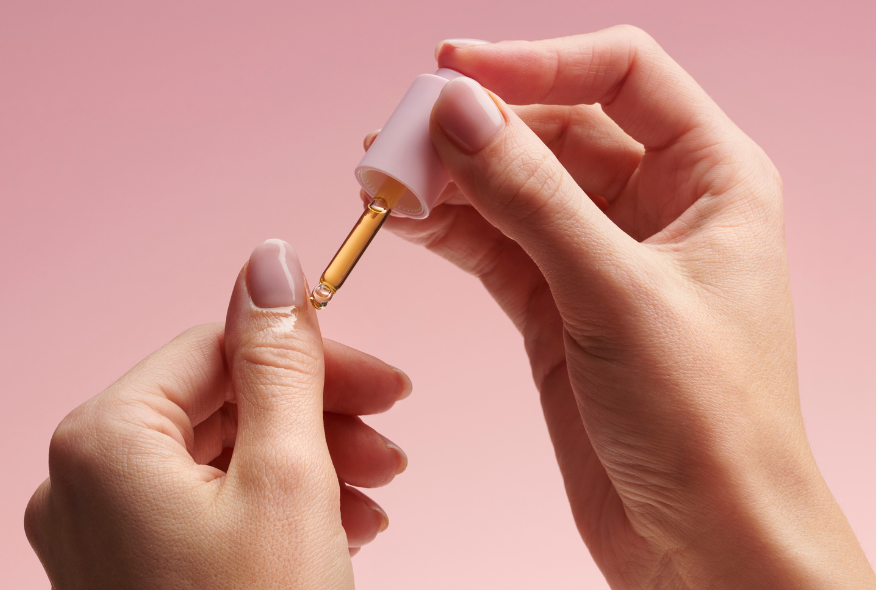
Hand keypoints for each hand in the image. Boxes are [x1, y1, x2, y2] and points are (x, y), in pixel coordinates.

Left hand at [24, 239, 410, 588]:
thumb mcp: (287, 473)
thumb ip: (279, 358)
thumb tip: (271, 260)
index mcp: (106, 439)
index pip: (221, 348)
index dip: (314, 358)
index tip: (384, 379)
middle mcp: (87, 478)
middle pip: (226, 403)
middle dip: (321, 417)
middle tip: (391, 435)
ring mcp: (106, 530)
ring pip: (227, 455)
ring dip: (314, 460)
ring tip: (379, 490)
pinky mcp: (136, 568)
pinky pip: (215, 505)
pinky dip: (284, 503)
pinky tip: (344, 523)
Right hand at [367, 27, 875, 588]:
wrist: (703, 540)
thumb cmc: (707, 422)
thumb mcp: (615, 292)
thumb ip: (531, 196)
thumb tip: (456, 111)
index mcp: (710, 178)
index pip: (621, 74)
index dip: (536, 60)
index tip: (453, 69)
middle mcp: (658, 206)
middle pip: (554, 129)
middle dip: (475, 131)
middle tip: (398, 139)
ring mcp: (601, 257)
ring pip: (515, 189)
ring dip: (450, 180)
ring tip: (382, 178)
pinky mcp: (558, 306)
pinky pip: (497, 245)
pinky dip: (451, 230)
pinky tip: (407, 220)